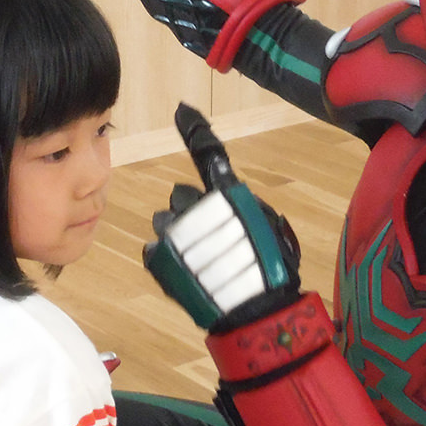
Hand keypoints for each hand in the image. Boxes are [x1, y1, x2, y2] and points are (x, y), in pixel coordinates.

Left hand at [143, 104, 301, 330]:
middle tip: (211, 249)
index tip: (183, 110)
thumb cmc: (271, 273)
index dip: (197, 131)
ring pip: (165, 225)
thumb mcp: (267, 229)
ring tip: (201, 267)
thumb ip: (236, 207)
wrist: (257, 315)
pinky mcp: (158, 256)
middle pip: (180, 200)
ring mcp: (175, 231)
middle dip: (191, 219)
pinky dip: (166, 262)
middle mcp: (199, 205)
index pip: (210, 154)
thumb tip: (211, 191)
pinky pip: (154, 250)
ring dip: (177, 241)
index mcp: (231, 194)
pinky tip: (187, 277)